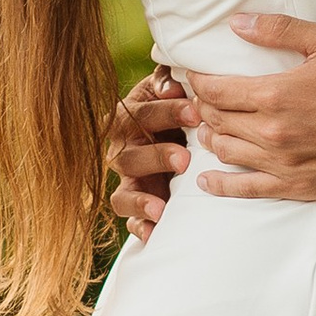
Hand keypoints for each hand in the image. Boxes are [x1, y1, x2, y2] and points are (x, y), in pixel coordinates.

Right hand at [108, 70, 196, 242]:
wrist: (175, 130)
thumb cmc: (176, 104)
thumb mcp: (172, 87)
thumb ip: (169, 82)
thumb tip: (172, 86)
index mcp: (128, 116)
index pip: (141, 113)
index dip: (166, 112)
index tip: (194, 111)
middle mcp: (121, 149)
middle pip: (128, 156)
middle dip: (156, 157)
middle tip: (184, 160)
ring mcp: (127, 179)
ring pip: (122, 192)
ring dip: (141, 200)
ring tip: (161, 208)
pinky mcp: (135, 202)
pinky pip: (130, 219)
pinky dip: (140, 226)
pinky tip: (154, 233)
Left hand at [188, 15, 315, 198]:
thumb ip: (279, 30)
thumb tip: (237, 23)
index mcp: (274, 95)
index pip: (216, 90)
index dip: (198, 81)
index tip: (195, 76)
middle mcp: (271, 132)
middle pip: (217, 119)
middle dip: (204, 106)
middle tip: (203, 98)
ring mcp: (282, 163)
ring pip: (226, 151)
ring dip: (210, 137)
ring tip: (209, 127)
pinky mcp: (296, 185)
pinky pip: (246, 189)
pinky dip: (221, 185)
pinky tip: (206, 180)